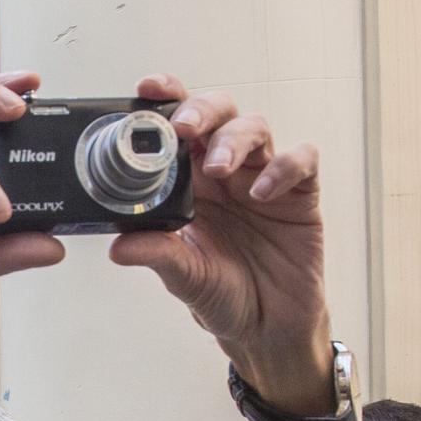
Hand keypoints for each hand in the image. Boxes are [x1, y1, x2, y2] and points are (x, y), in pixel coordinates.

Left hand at [108, 75, 330, 402]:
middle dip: (201, 110)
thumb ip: (158, 256)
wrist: (267, 330)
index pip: (178, 124)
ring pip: (256, 127)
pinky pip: (301, 160)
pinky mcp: (300, 195)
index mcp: (191, 182)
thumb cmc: (224, 297)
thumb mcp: (185, 278)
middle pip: (219, 111)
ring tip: (219, 170)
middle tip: (183, 128)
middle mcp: (227, 172)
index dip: (165, 98)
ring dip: (235, 140)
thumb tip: (119, 246)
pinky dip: (283, 167)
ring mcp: (264, 178)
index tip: (145, 90)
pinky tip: (262, 192)